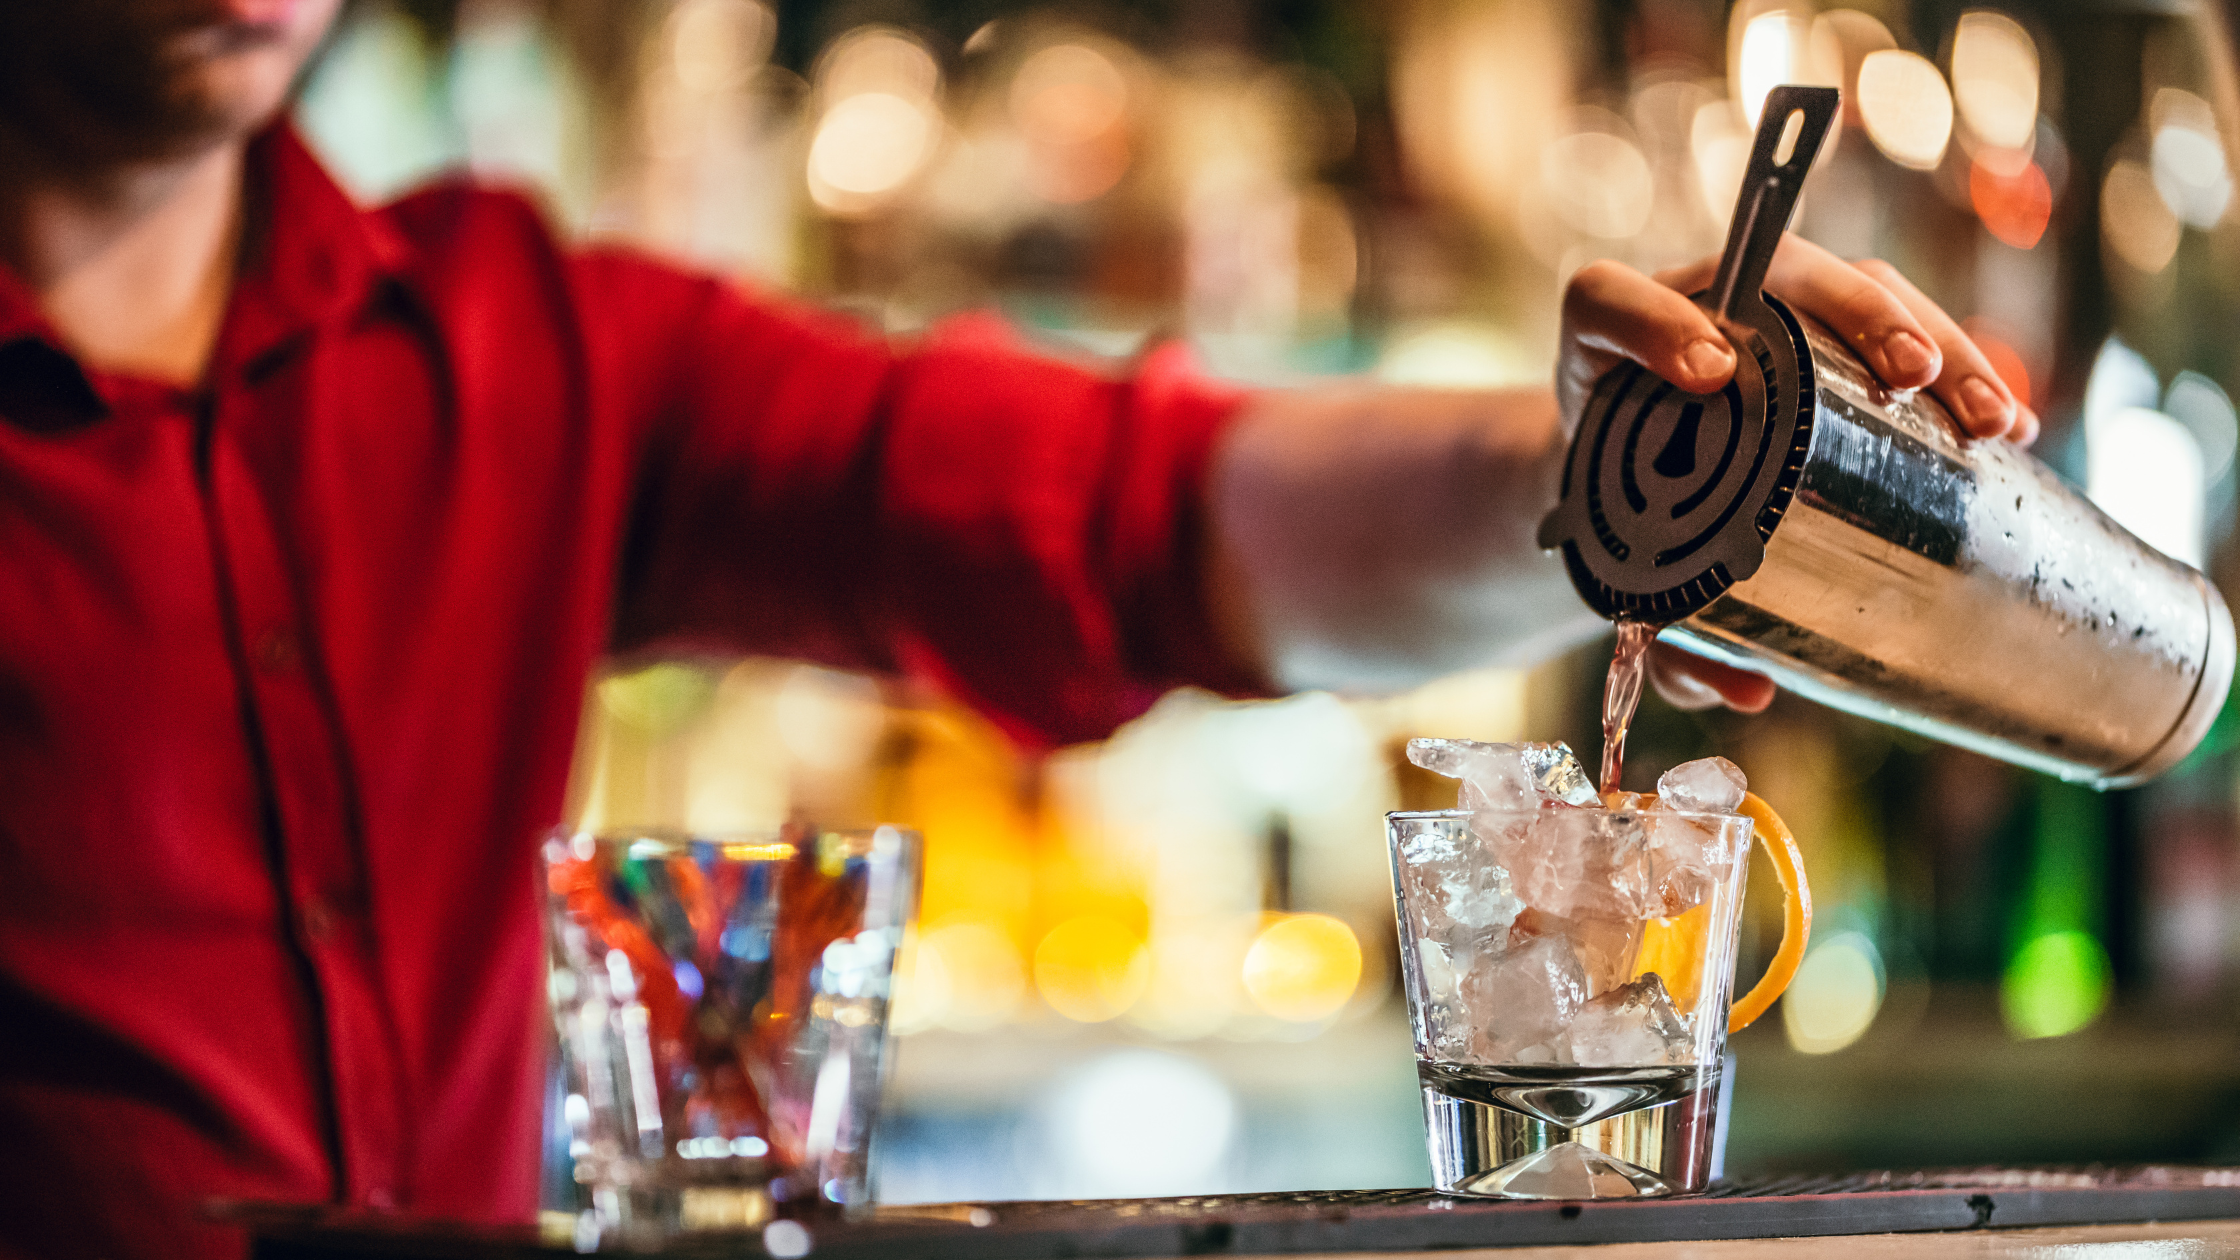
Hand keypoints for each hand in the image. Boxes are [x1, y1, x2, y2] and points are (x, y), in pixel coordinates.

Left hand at [1557, 234, 2040, 712]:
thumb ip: (1664, 638)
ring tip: (1985, 416)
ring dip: (1934, 342)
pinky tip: (2004, 427)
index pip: (1606, 305)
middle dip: (1855, 316)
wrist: (1627, 494)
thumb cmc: (1623, 528)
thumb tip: (1749, 690)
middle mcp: (1688, 311)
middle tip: (1906, 378)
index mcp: (1602, 354)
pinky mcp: (1826, 333)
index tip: (1709, 374)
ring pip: (1851, 290)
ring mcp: (1765, 311)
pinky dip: (1956, 367)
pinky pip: (1895, 324)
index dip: (1651, 325)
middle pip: (1770, 271)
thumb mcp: (1629, 581)